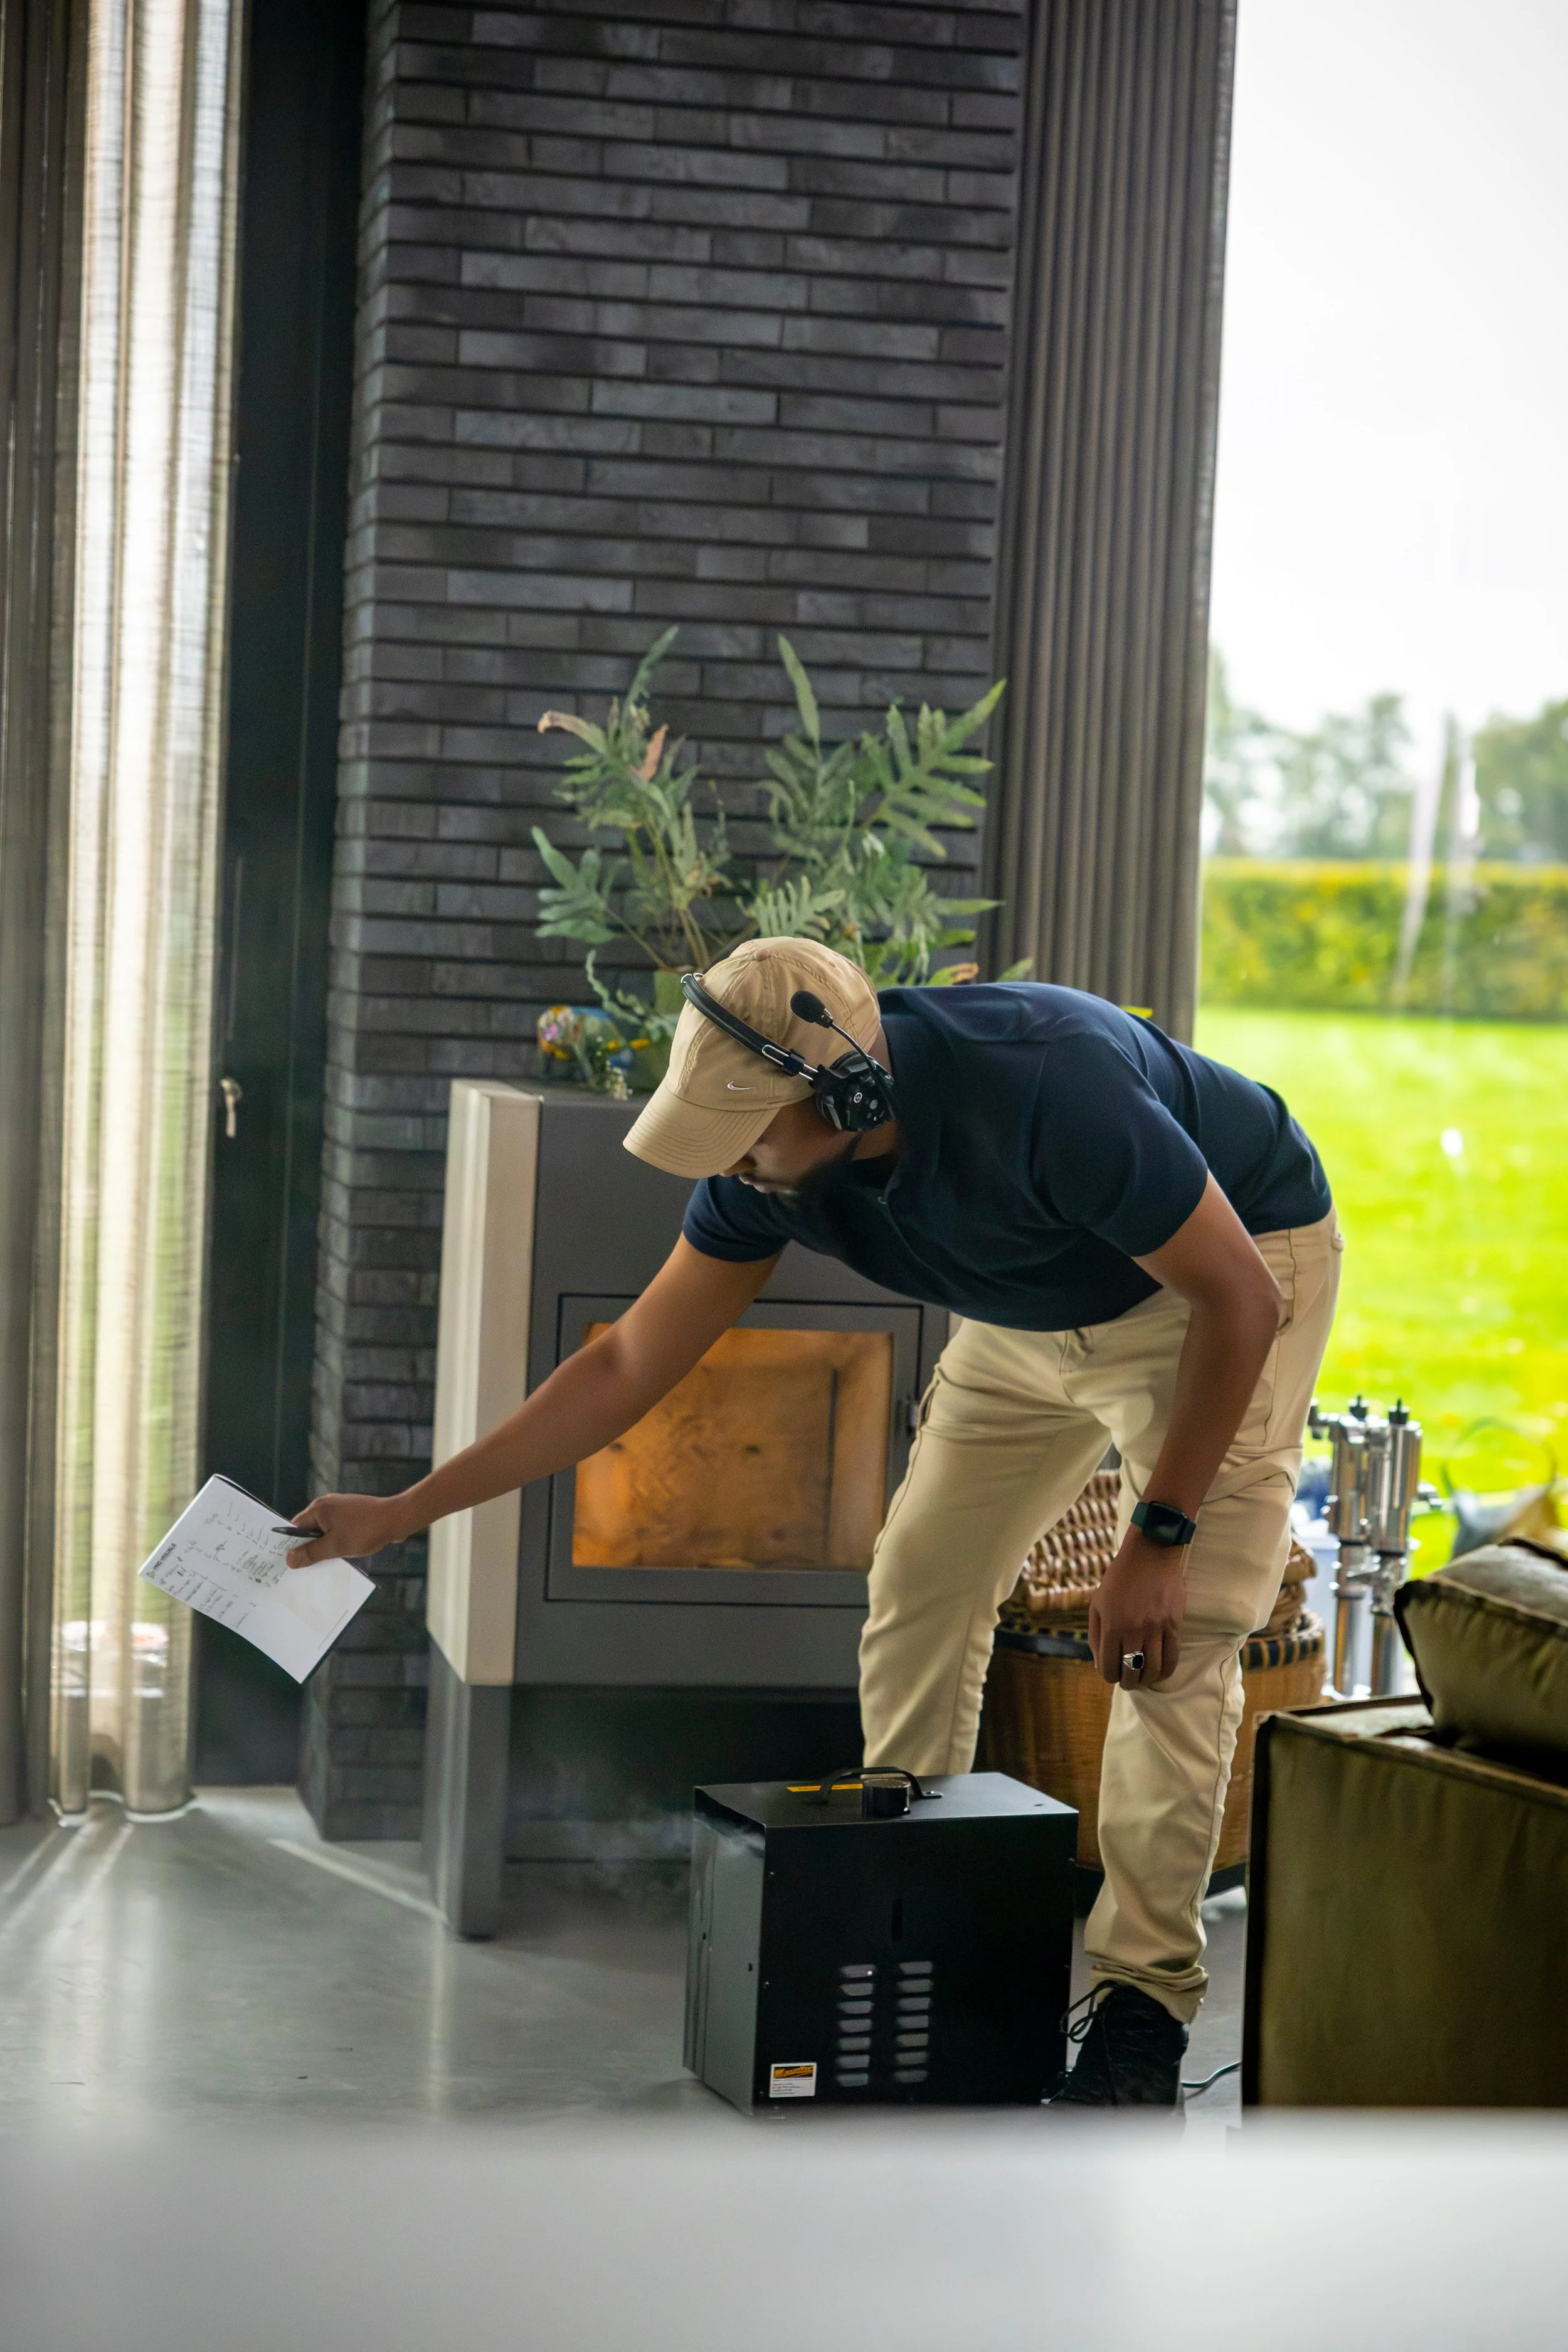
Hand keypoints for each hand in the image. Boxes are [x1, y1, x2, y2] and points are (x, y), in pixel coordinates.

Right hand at [284, 1492, 408, 1567]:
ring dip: (323, 1546)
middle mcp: (327, 1505)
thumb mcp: (335, 1546)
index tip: (286, 1562)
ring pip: (323, 1531)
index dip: (289, 1545)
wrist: (397, 1518)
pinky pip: (336, 1530)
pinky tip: (339, 1556)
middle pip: (308, 1530)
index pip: (294, 1527)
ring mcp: (340, 1509)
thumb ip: (311, 1553)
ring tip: (322, 1564)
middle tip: (303, 1568)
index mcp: (318, 1508)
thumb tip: (289, 1559)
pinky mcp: (352, 1515)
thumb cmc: (366, 1530)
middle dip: (307, 1548)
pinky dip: (335, 1542)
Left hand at [1088, 1532, 1187, 1687]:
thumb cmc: (1119, 1578)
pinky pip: (1172, 1658)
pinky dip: (1165, 1671)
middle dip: (1128, 1682)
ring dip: (1147, 1680)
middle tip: (1129, 1680)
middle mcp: (1132, 1630)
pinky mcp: (1174, 1625)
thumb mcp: (1097, 1604)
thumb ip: (1095, 1636)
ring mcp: (1155, 1628)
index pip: (1109, 1667)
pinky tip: (1160, 1672)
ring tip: (1144, 1678)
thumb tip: (1099, 1666)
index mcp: (1111, 1626)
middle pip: (1131, 1673)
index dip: (1110, 1677)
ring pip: (1152, 1669)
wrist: (1150, 1554)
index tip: (1113, 1674)